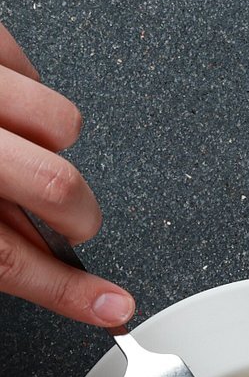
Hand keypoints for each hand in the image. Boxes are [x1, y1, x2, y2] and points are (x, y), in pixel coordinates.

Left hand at [0, 22, 133, 324]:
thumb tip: (44, 268)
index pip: (7, 259)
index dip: (68, 291)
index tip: (110, 307)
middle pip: (58, 187)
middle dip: (77, 216)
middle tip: (66, 224)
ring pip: (62, 125)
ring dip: (49, 145)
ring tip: (12, 146)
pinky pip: (33, 69)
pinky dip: (22, 93)